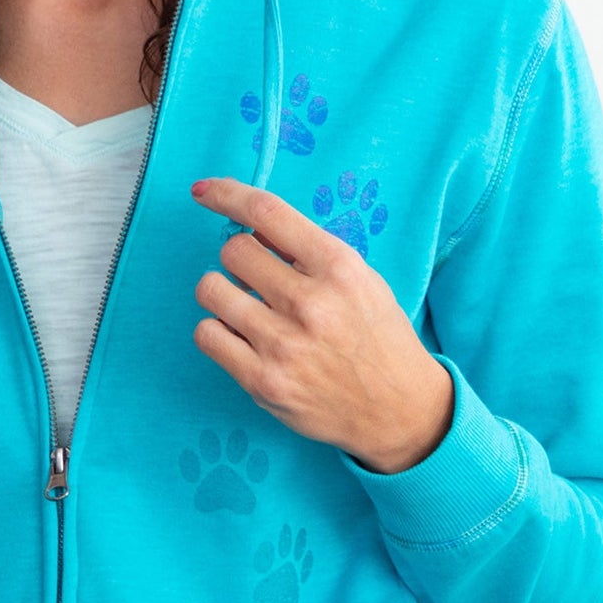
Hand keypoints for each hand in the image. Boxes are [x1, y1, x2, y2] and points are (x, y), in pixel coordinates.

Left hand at [187, 176, 454, 473]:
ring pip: (211, 290)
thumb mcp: (361, 280)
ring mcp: (283, 344)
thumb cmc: (377, 339)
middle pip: (232, 251)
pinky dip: (217, 332)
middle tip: (258, 281)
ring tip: (247, 310)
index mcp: (338, 267)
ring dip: (223, 295)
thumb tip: (251, 229)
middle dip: (239, 261)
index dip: (227, 195)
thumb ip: (310, 253)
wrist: (398, 411)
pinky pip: (206, 334)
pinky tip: (241, 338)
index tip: (203, 191)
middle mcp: (309, 301)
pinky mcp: (262, 381)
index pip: (267, 213)